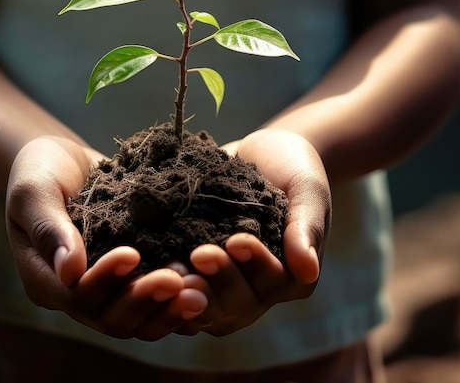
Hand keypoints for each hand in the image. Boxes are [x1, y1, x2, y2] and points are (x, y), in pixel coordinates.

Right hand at [5, 136, 207, 339]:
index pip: (79, 296)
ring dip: (171, 307)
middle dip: (147, 300)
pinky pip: (160, 298)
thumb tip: (71, 270)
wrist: (68, 162)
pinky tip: (210, 279)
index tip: (132, 252)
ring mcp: (112, 287)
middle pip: (114, 318)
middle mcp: (80, 293)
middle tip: (181, 280)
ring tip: (203, 289)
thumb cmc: (42, 170)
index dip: (106, 280)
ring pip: (142, 317)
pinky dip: (181, 294)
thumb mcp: (34, 189)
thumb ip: (48, 226)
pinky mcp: (137, 275)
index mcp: (49, 279)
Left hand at [177, 128, 330, 335]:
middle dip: (220, 280)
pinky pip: (183, 291)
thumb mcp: (306, 189)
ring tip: (170, 269)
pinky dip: (167, 287)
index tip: (237, 240)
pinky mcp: (199, 274)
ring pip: (208, 306)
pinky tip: (150, 268)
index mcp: (293, 275)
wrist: (261, 152)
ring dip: (190, 290)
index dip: (256, 266)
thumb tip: (308, 270)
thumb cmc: (293, 168)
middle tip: (199, 254)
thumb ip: (306, 226)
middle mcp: (260, 289)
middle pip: (240, 304)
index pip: (276, 283)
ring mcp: (227, 285)